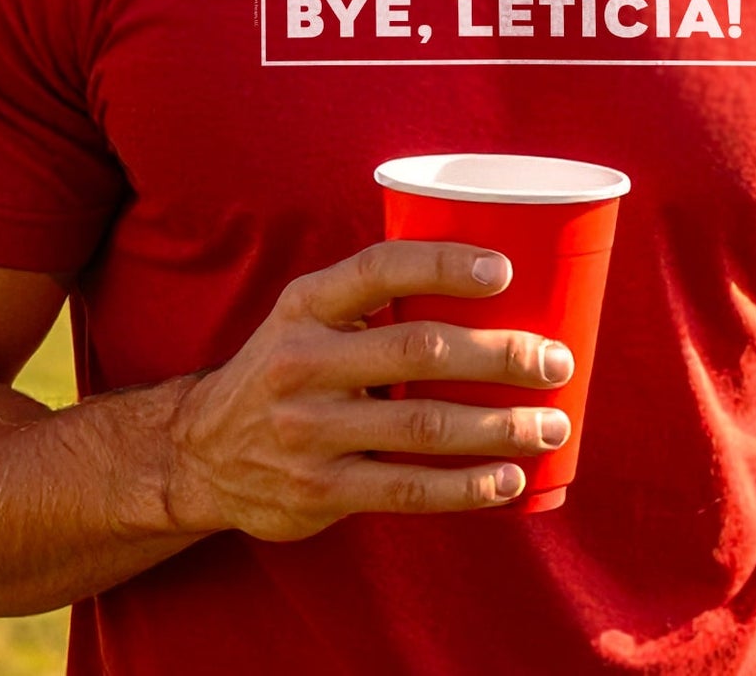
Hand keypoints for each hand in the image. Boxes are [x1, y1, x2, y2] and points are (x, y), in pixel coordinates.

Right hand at [162, 241, 574, 541]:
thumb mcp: (307, 317)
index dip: (444, 265)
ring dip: (501, 426)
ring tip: (553, 422)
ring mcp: (309, 430)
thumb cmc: (285, 368)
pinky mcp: (319, 491)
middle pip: (420, 351)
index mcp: (307, 304)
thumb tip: (494, 283)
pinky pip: (408, 489)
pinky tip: (509, 479)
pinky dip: (466, 486)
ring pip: (425, 425)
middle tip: (555, 360)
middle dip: (499, 355)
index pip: (380, 269)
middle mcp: (303, 361)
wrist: (200, 451)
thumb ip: (373, 302)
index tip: (506, 271)